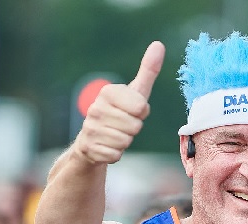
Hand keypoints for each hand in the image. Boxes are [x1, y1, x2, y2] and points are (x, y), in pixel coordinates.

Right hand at [72, 41, 165, 164]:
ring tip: (114, 134)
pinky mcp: (88, 148)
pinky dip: (115, 154)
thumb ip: (148, 70)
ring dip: (124, 141)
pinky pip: (115, 155)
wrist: (92, 139)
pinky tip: (106, 146)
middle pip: (135, 127)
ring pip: (125, 141)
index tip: (131, 110)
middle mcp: (94, 108)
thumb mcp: (135, 92)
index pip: (141, 107)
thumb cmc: (120, 112)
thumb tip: (159, 44)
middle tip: (122, 124)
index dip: (141, 112)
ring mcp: (89, 128)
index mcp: (107, 92)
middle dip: (133, 128)